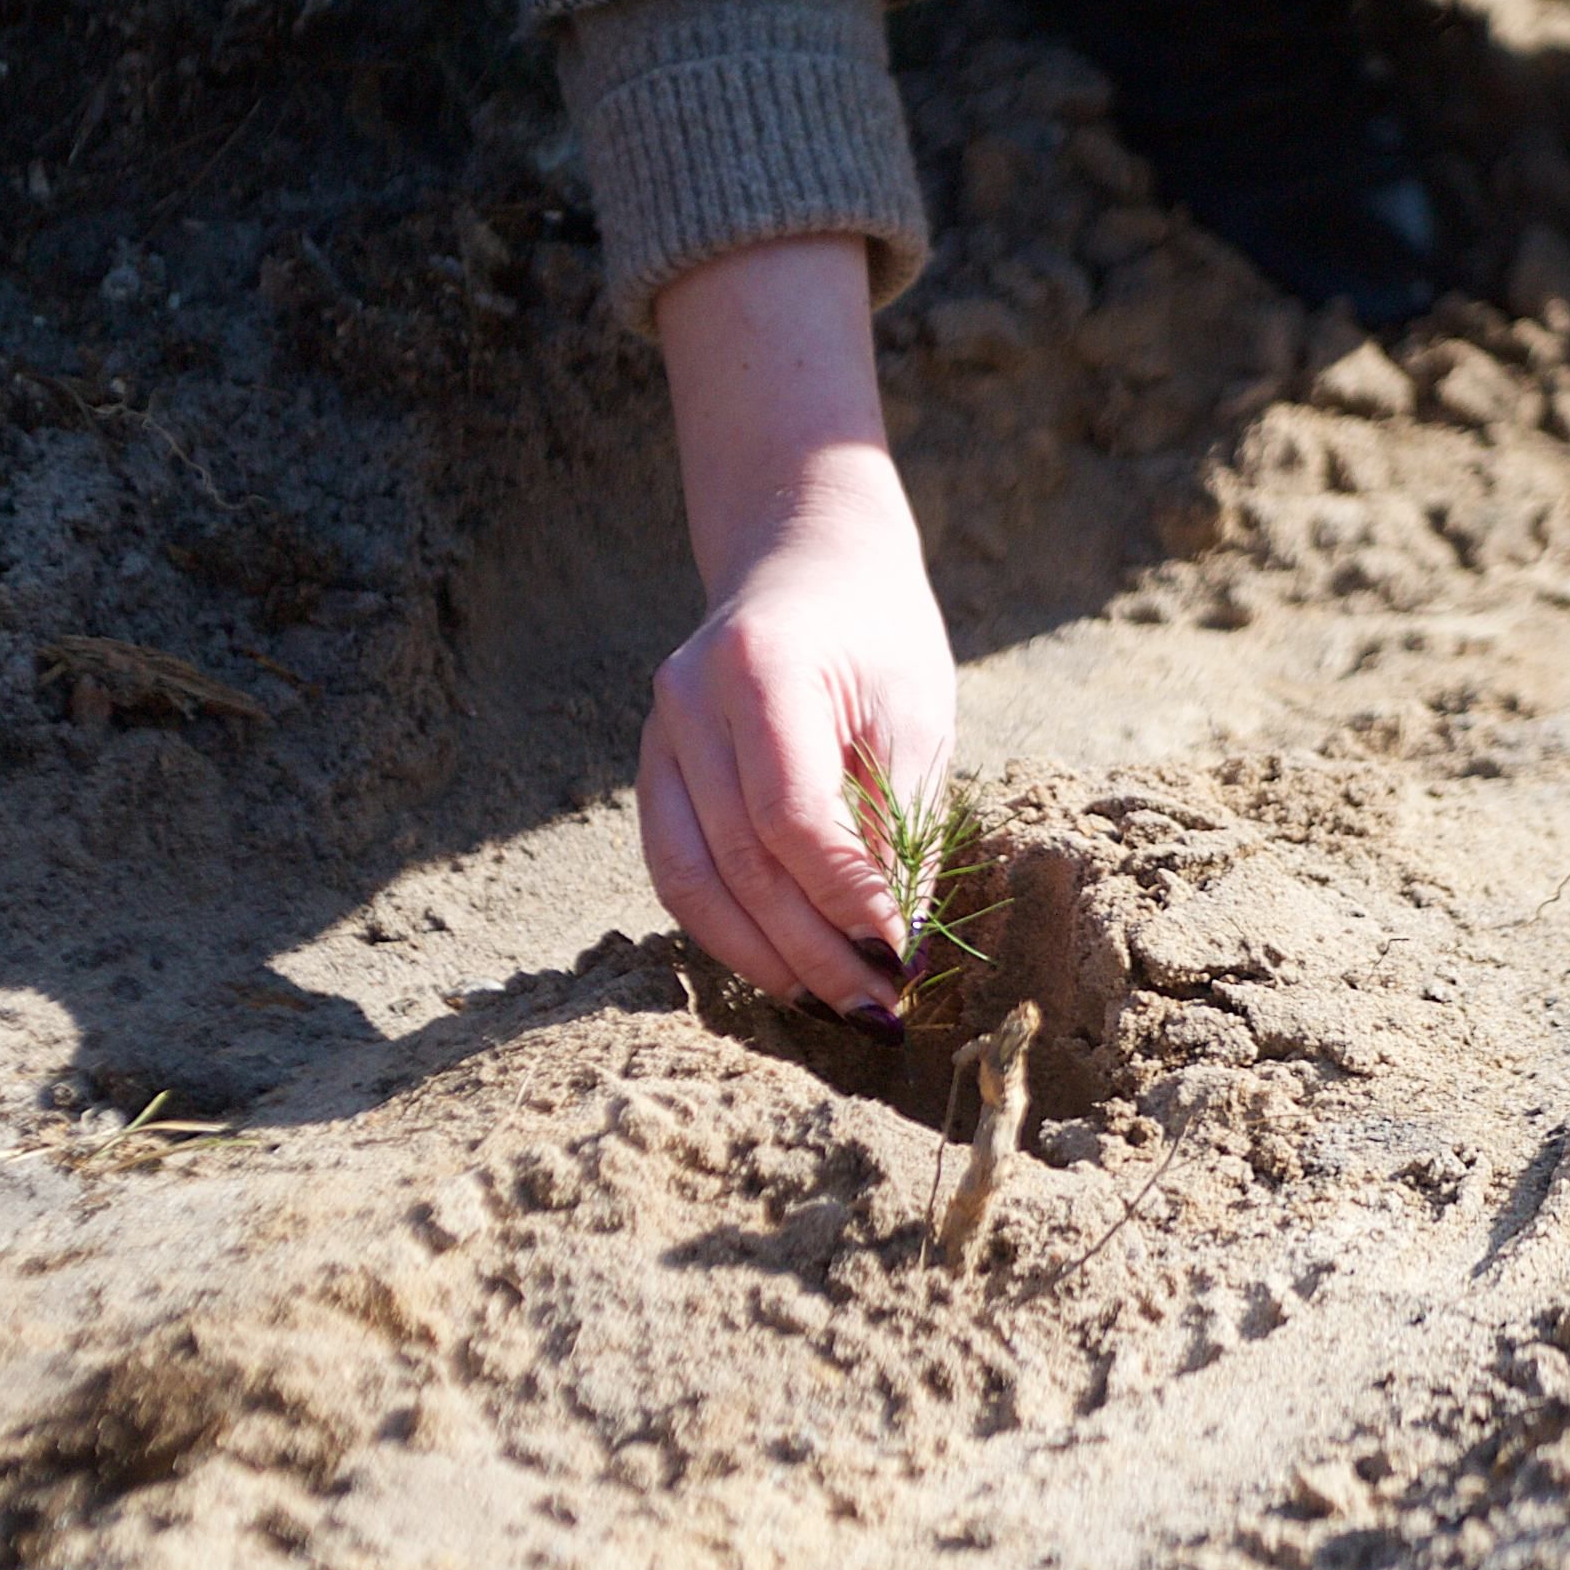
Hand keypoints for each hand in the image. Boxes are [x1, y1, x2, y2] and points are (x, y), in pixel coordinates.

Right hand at [640, 516, 952, 1035]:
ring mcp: (657, 734)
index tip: (898, 955)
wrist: (807, 561)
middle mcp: (688, 699)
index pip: (789, 813)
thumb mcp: (916, 713)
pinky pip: (675, 868)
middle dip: (811, 949)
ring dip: (762, 956)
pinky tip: (784, 966)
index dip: (842, 897)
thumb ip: (902, 824)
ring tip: (832, 1005)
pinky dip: (727, 928)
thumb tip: (900, 951)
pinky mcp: (652, 768)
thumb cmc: (878, 636)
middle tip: (877, 1009)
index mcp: (758, 666)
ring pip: (690, 878)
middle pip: (738, 858)